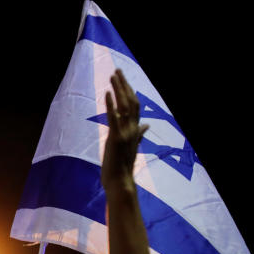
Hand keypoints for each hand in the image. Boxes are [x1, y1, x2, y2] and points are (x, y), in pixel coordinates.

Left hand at [101, 69, 148, 189]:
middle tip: (117, 71)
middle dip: (124, 85)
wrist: (120, 181)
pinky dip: (111, 104)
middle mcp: (133, 129)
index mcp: (136, 130)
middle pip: (131, 101)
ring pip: (124, 106)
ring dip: (118, 89)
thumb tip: (147, 126)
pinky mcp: (115, 138)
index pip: (135, 106)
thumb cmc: (123, 166)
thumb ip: (139, 134)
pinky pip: (113, 118)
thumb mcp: (132, 146)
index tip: (124, 80)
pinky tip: (107, 92)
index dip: (130, 92)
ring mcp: (125, 133)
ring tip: (113, 75)